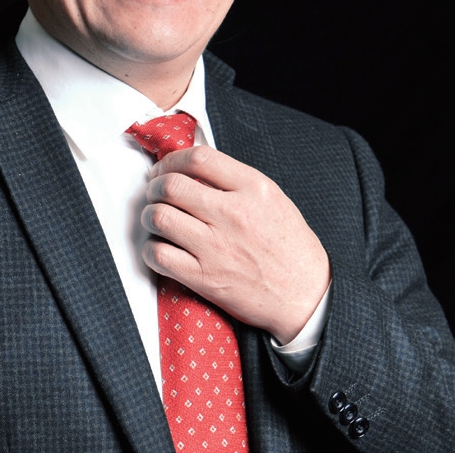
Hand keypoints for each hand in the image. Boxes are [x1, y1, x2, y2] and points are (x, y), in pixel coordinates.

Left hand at [141, 146, 331, 343]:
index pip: (199, 158)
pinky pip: (159, 255)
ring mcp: (216, 247)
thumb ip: (236, 182)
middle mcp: (233, 214)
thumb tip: (195, 169)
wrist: (305, 296)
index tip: (165, 168)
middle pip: (171, 185)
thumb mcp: (273, 200)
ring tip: (156, 219)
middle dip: (154, 187)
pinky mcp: (205, 277)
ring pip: (159, 217)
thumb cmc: (291, 248)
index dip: (172, 159)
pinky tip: (160, 248)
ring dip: (149, 216)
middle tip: (154, 193)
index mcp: (253, 188)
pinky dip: (151, 249)